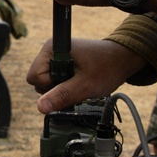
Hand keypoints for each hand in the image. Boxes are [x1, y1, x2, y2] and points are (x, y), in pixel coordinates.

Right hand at [27, 36, 147, 114]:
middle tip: (77, 84)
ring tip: (80, 82)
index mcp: (51, 49)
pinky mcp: (61, 62)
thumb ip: (62, 95)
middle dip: (56, 88)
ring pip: (46, 82)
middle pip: (38, 80)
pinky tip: (78, 82)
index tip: (69, 83)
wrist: (123, 59)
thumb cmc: (107, 67)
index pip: (33, 76)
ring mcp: (55, 56)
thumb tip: (40, 107)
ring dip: (61, 88)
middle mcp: (50, 50)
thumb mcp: (85, 85)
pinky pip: (54, 80)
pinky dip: (65, 85)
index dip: (50, 86)